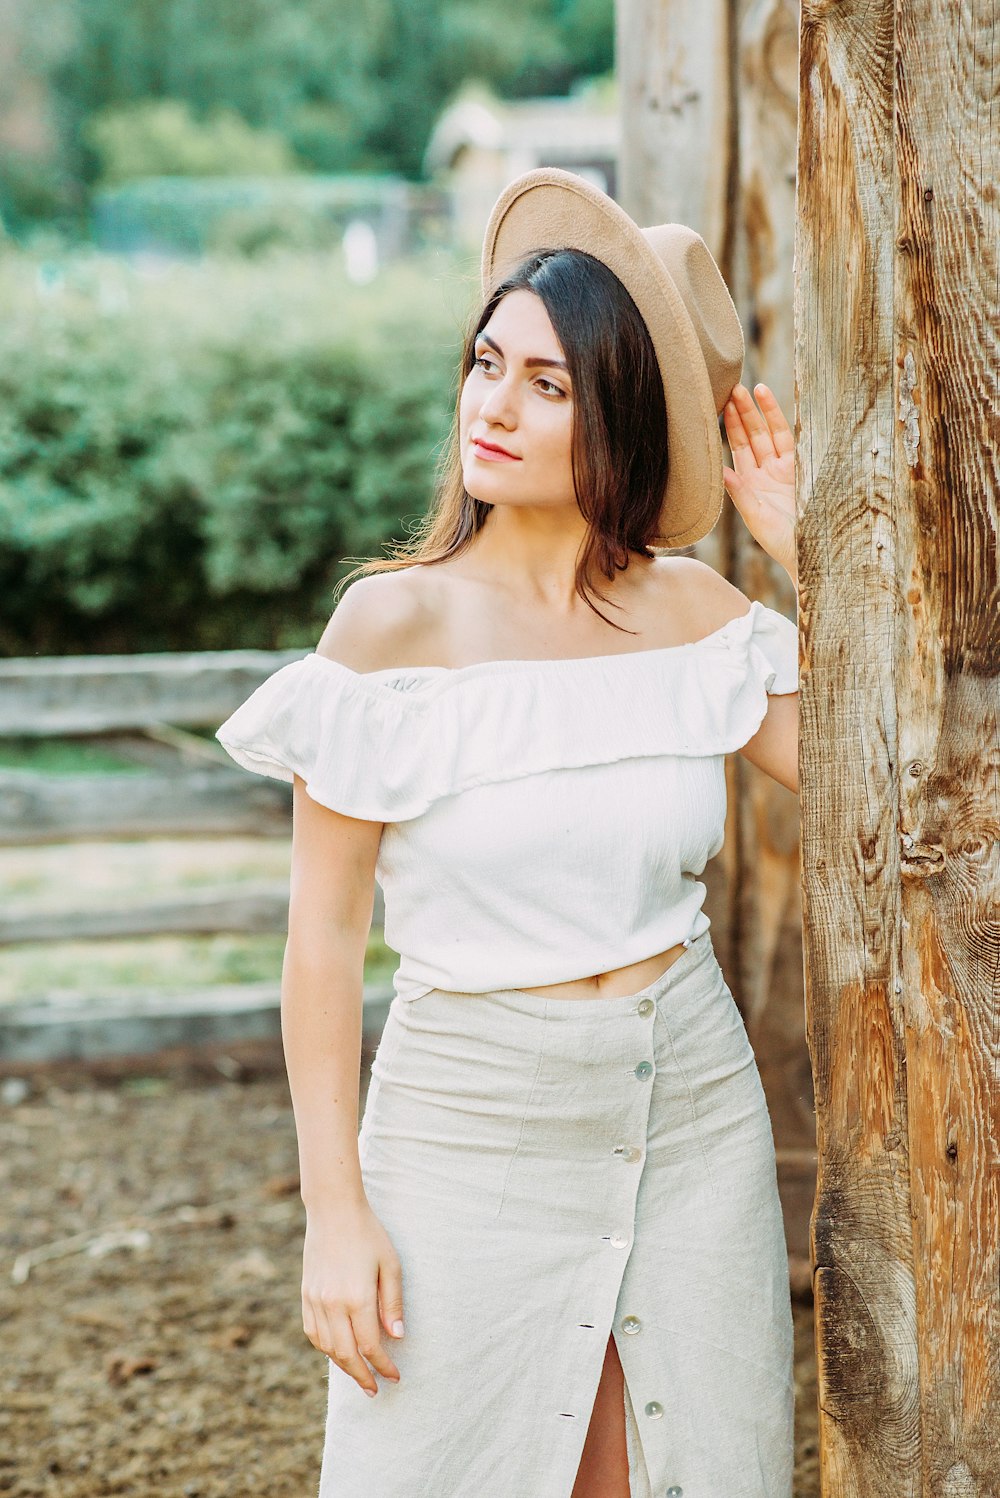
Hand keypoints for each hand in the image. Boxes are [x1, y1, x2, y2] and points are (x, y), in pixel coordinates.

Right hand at [301, 1199, 404, 1396]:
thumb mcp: (390, 1265)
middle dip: (362, 1376)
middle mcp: (332, 1304)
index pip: (370, 1346)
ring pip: (327, 1347)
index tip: (395, 1377)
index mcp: (356, 1298)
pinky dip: (325, 1348)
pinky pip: (312, 1332)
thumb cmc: (369, 1234)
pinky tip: (337, 1351)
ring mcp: (315, 1300)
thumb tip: (397, 1337)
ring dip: (343, 1365)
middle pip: (346, 1355)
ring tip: (359, 1373)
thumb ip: (392, 1303)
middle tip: (375, 1389)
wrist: (333, 1210)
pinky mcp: (306, 1294)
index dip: (383, 1366)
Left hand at [721, 383, 796, 585]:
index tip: (721, 405)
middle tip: (733, 387)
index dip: (731, 427)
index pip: (738, 449)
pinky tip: (776, 407)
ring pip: (772, 435)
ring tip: (754, 388)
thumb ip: (740, 495)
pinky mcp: (805, 469)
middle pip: (753, 436)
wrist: (815, 555)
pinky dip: (785, 425)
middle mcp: (766, 474)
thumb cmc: (783, 544)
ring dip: (763, 413)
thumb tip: (721, 471)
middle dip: (744, 413)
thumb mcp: (757, 520)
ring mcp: (786, 470)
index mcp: (751, 485)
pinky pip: (793, 442)